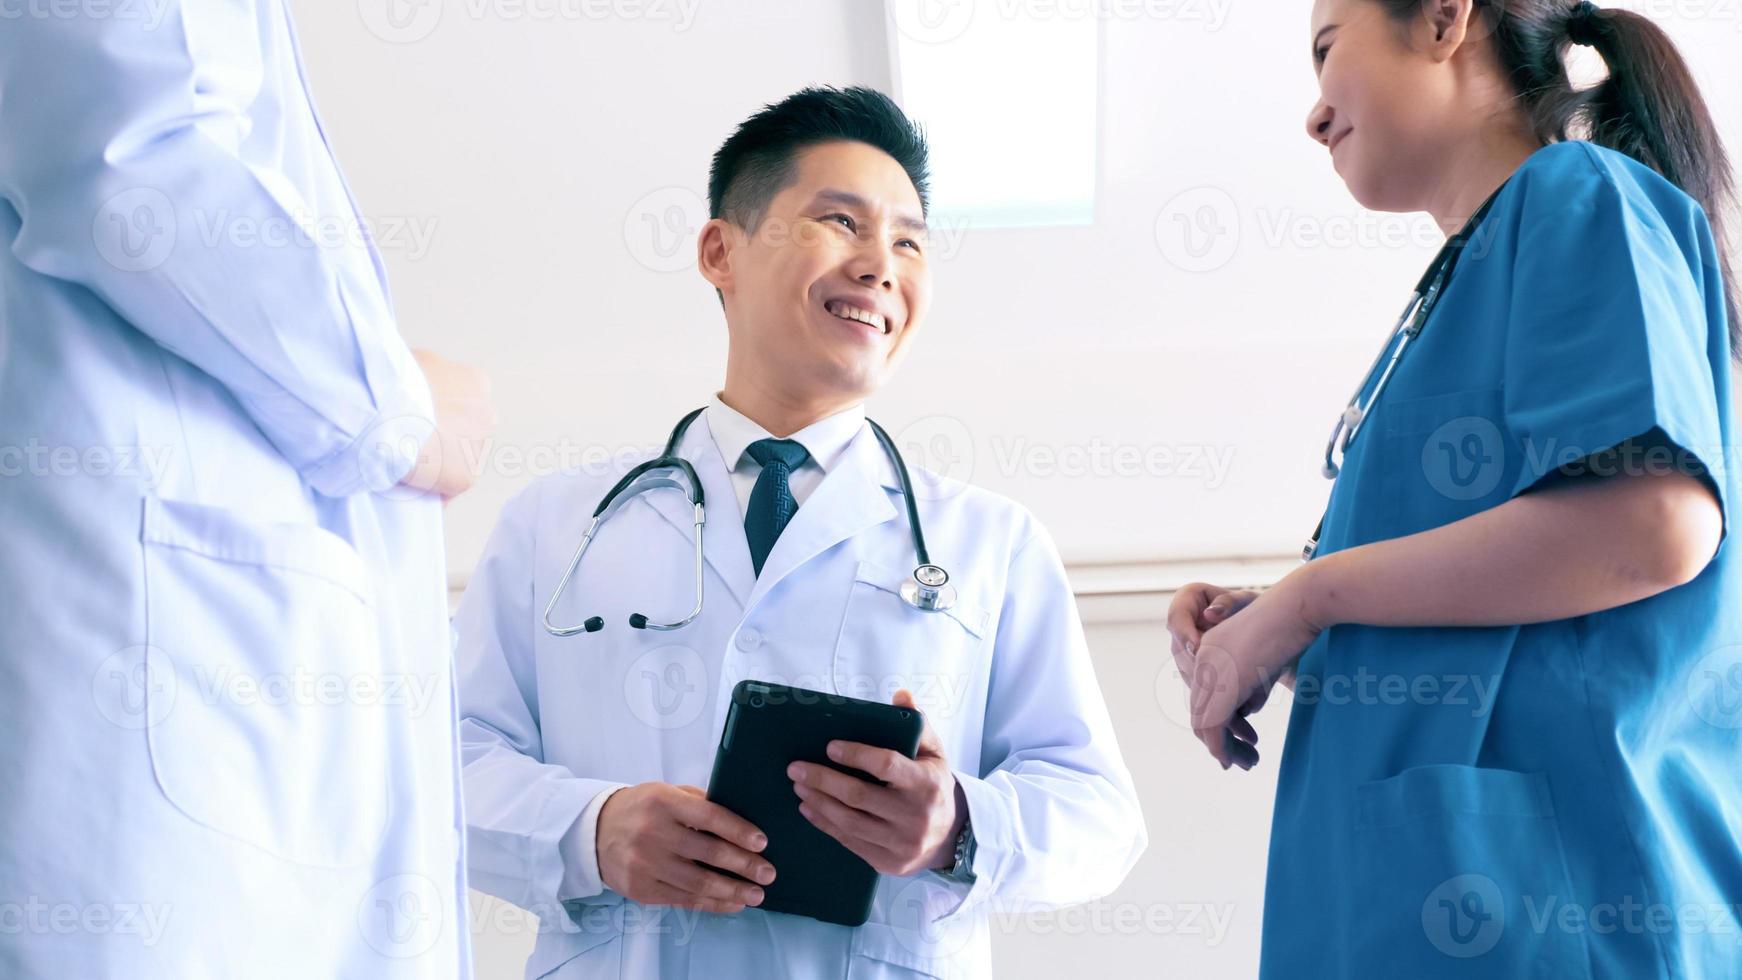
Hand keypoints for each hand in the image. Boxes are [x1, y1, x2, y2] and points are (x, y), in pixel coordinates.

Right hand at [399, 349, 495, 499]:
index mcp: (476, 384)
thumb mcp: (413, 361)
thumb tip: (417, 379)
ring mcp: (479, 448)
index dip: (441, 414)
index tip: (420, 421)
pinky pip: (448, 490)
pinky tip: (410, 488)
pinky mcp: (466, 478)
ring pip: (460, 461)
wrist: (387, 413)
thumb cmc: (393, 384)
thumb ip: (428, 374)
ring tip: (409, 465)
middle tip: (412, 443)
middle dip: (446, 439)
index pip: (465, 403)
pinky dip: (432, 491)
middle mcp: (486, 415)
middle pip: (468, 432)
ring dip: (440, 465)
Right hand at [595, 782, 773, 913]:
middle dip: (743, 865)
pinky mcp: (642, 890)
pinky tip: (732, 903)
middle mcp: (654, 833)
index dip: (739, 830)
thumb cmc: (641, 809)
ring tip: (756, 894)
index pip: (710, 816)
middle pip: (708, 853)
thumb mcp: (666, 793)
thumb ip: (699, 803)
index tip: (762, 843)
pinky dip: (712, 903)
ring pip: (698, 882)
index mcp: (664, 802)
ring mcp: (646, 864)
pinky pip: (684, 900)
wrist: (595, 832)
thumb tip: (741, 819)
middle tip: (768, 873)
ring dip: (732, 891)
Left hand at [788, 690, 965, 876]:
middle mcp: (915, 816)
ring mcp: (901, 843)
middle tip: (796, 768)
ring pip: (849, 822)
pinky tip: (809, 808)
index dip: (857, 755)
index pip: (887, 766)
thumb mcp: (934, 753)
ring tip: (799, 786)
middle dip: (822, 780)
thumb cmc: (934, 786)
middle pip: (859, 796)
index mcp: (927, 784)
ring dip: (818, 802)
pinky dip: (825, 824)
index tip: (830, 746)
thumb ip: (917, 724)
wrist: (951, 837)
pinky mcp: (888, 862)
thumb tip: (901, 695)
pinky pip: (849, 842)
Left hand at [1189, 572, 1325, 769]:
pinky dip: (1221, 748)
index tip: (1238, 743)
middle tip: (1240, 762)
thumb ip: (1251, 685)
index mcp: (1209, 651)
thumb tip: (1247, 710)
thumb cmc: (1290, 628)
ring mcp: (1210, 672)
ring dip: (1222, 750)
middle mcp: (1202, 660)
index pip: (1204, 697)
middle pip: (1199, 713)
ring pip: (1204, 724)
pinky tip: (1233, 760)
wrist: (1298, 605)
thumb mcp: (1264, 661)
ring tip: (1246, 764)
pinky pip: (1213, 725)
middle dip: (1218, 742)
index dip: (1218, 725)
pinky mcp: (1223, 684)